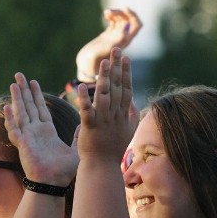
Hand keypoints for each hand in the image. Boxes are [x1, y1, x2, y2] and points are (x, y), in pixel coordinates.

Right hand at [5, 73, 77, 185]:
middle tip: (19, 75)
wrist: (54, 185)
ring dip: (17, 99)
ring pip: (20, 113)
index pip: (39, 109)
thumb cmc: (63, 172)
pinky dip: (10, 119)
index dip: (36, 95)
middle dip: (24, 90)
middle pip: (28, 106)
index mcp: (46, 132)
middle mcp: (35, 132)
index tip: (33, 82)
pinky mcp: (23, 145)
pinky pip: (15, 130)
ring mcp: (27, 138)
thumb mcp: (74, 149)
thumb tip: (83, 124)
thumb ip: (76, 136)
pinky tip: (7, 107)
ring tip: (14, 84)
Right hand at [75, 8, 141, 80]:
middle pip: (129, 21)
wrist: (85, 68)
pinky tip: (105, 14)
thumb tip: (126, 29)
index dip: (133, 15)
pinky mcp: (107, 36)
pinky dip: (111, 16)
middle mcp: (121, 39)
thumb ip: (115, 41)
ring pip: (121, 20)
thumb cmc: (93, 62)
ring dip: (116, 13)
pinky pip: (114, 23)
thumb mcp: (103, 51)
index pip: (137, 25)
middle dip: (122, 13)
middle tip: (110, 12)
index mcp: (124, 42)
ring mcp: (114, 37)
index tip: (123, 9)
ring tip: (106, 12)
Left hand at [76, 47, 134, 161]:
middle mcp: (115, 115)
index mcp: (123, 115)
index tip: (126, 58)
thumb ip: (133, 116)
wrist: (102, 167)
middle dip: (116, 68)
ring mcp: (103, 121)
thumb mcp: (129, 132)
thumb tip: (134, 102)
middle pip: (116, 88)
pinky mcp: (90, 127)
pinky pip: (87, 111)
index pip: (126, 89)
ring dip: (103, 78)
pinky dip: (84, 99)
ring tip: (103, 62)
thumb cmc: (113, 151)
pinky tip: (82, 86)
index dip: (126, 73)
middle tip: (115, 50)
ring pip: (104, 96)